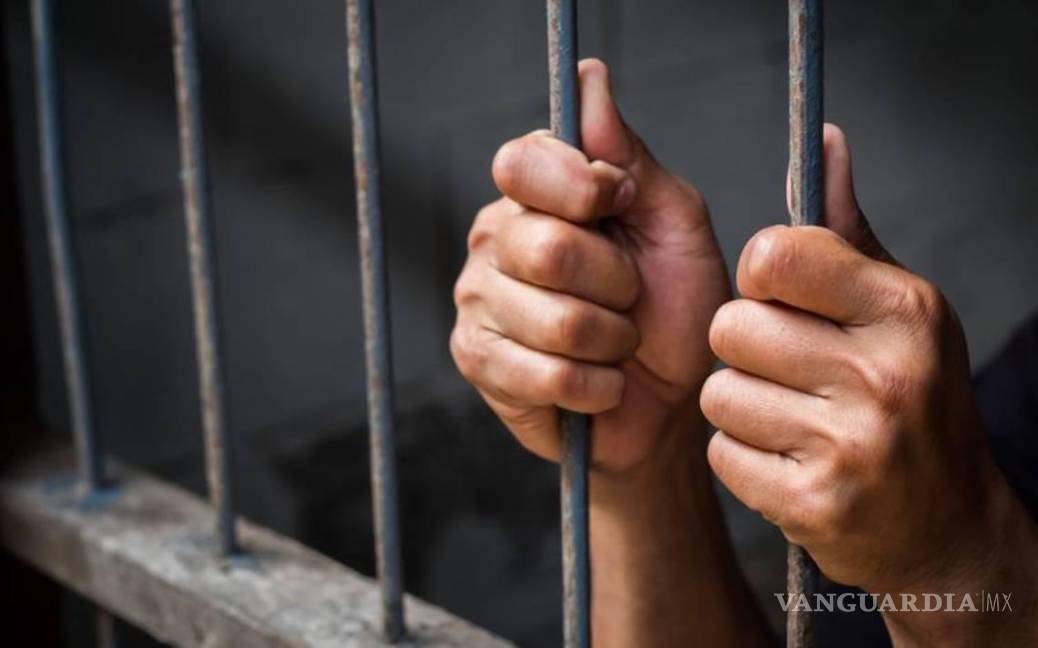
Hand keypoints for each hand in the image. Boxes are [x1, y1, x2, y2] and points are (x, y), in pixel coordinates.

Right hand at [451, 59, 728, 473]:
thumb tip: (589, 79)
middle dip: (616, 283)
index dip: (582, 189)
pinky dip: (598, 385)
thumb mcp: (672, 223)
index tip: (620, 208)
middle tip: (628, 297)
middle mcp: (493, 239)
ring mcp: (477, 302)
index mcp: (533, 195)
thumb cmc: (674, 311)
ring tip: (615, 343)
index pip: (524, 162)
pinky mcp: (477, 362)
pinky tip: (600, 383)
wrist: (669, 406)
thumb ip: (629, 157)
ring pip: (555, 319)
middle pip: (548, 247)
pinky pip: (548, 373)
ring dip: (612, 341)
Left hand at [703, 125, 1037, 643]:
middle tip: (788, 370)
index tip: (781, 300)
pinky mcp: (814, 502)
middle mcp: (886, 373)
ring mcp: (853, 444)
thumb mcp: (897, 308)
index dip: (759, 278)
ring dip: (740, 406)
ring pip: (717, 392)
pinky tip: (788, 460)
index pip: (773, 256)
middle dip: (743, 348)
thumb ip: (846, 230)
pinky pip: (721, 452)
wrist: (947, 529)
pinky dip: (741, 456)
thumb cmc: (912, 400)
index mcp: (905, 309)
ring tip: (792, 418)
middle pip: (730, 326)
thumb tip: (822, 139)